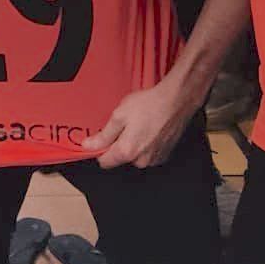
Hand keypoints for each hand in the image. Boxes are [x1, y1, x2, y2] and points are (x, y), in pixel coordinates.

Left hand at [84, 74, 200, 168]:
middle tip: (124, 125)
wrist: (176, 101)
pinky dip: (146, 144)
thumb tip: (88, 146)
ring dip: (133, 144)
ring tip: (139, 125)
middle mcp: (141, 161)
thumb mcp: (119, 115)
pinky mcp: (164, 155)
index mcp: (127, 151)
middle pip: (120, 158)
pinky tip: (149, 129)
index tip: (100, 138)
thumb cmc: (149, 105)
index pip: (104, 162)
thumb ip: (103, 135)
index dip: (99, 149)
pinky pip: (148, 154)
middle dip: (118, 144)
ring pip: (135, 156)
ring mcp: (154, 160)